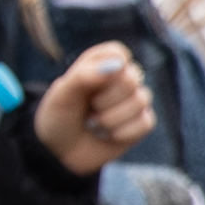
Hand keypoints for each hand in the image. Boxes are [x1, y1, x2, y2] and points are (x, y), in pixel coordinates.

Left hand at [29, 40, 156, 174]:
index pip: (118, 53)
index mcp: (99, 62)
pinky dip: (122, 133)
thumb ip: (84, 75)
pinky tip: (107, 135)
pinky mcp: (141, 122)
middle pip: (132, 77)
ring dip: (111, 118)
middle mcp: (121, 78)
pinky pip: (146, 122)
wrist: (59, 151)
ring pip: (141, 100)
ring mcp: (134, 100)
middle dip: (105, 99)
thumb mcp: (61, 95)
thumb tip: (117, 65)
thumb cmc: (58, 116)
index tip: (88, 87)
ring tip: (94, 123)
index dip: (105, 71)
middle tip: (89, 107)